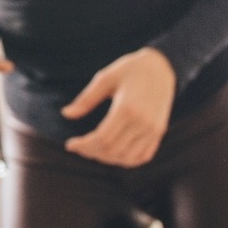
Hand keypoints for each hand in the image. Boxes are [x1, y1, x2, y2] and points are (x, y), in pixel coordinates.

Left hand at [62, 48, 175, 166]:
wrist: (161, 67)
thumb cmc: (129, 69)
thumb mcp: (104, 78)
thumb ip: (86, 99)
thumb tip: (65, 114)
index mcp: (126, 109)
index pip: (102, 139)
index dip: (83, 145)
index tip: (69, 144)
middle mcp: (143, 123)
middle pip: (113, 151)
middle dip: (91, 152)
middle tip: (77, 147)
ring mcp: (153, 130)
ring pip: (128, 158)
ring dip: (107, 159)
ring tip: (91, 150)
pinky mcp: (159, 132)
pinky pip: (143, 156)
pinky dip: (126, 160)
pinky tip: (112, 154)